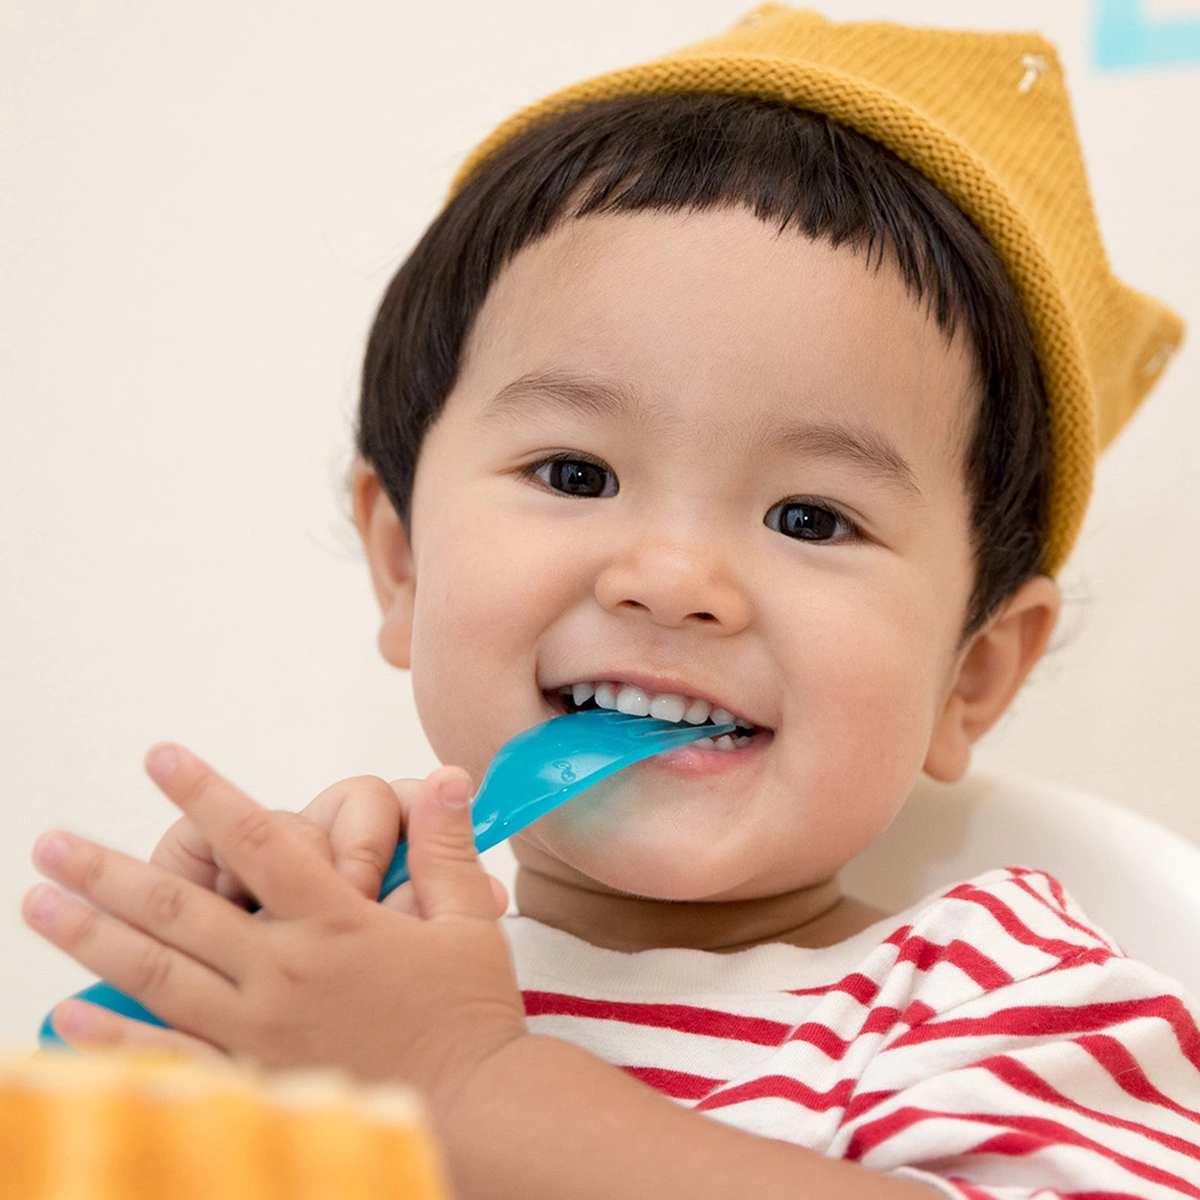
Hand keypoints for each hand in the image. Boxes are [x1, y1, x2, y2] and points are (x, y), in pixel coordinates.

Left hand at [24, 745, 527, 1101]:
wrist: (474, 1111)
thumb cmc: (471, 1013)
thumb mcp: (467, 919)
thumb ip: (445, 844)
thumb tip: (446, 773)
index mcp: (336, 923)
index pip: (259, 842)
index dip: (208, 792)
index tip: (161, 756)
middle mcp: (285, 971)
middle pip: (182, 909)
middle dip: (111, 871)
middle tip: (51, 844)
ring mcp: (261, 1029)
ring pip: (160, 974)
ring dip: (93, 937)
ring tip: (39, 906)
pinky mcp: (256, 1076)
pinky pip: (171, 1054)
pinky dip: (113, 1036)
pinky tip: (69, 1014)